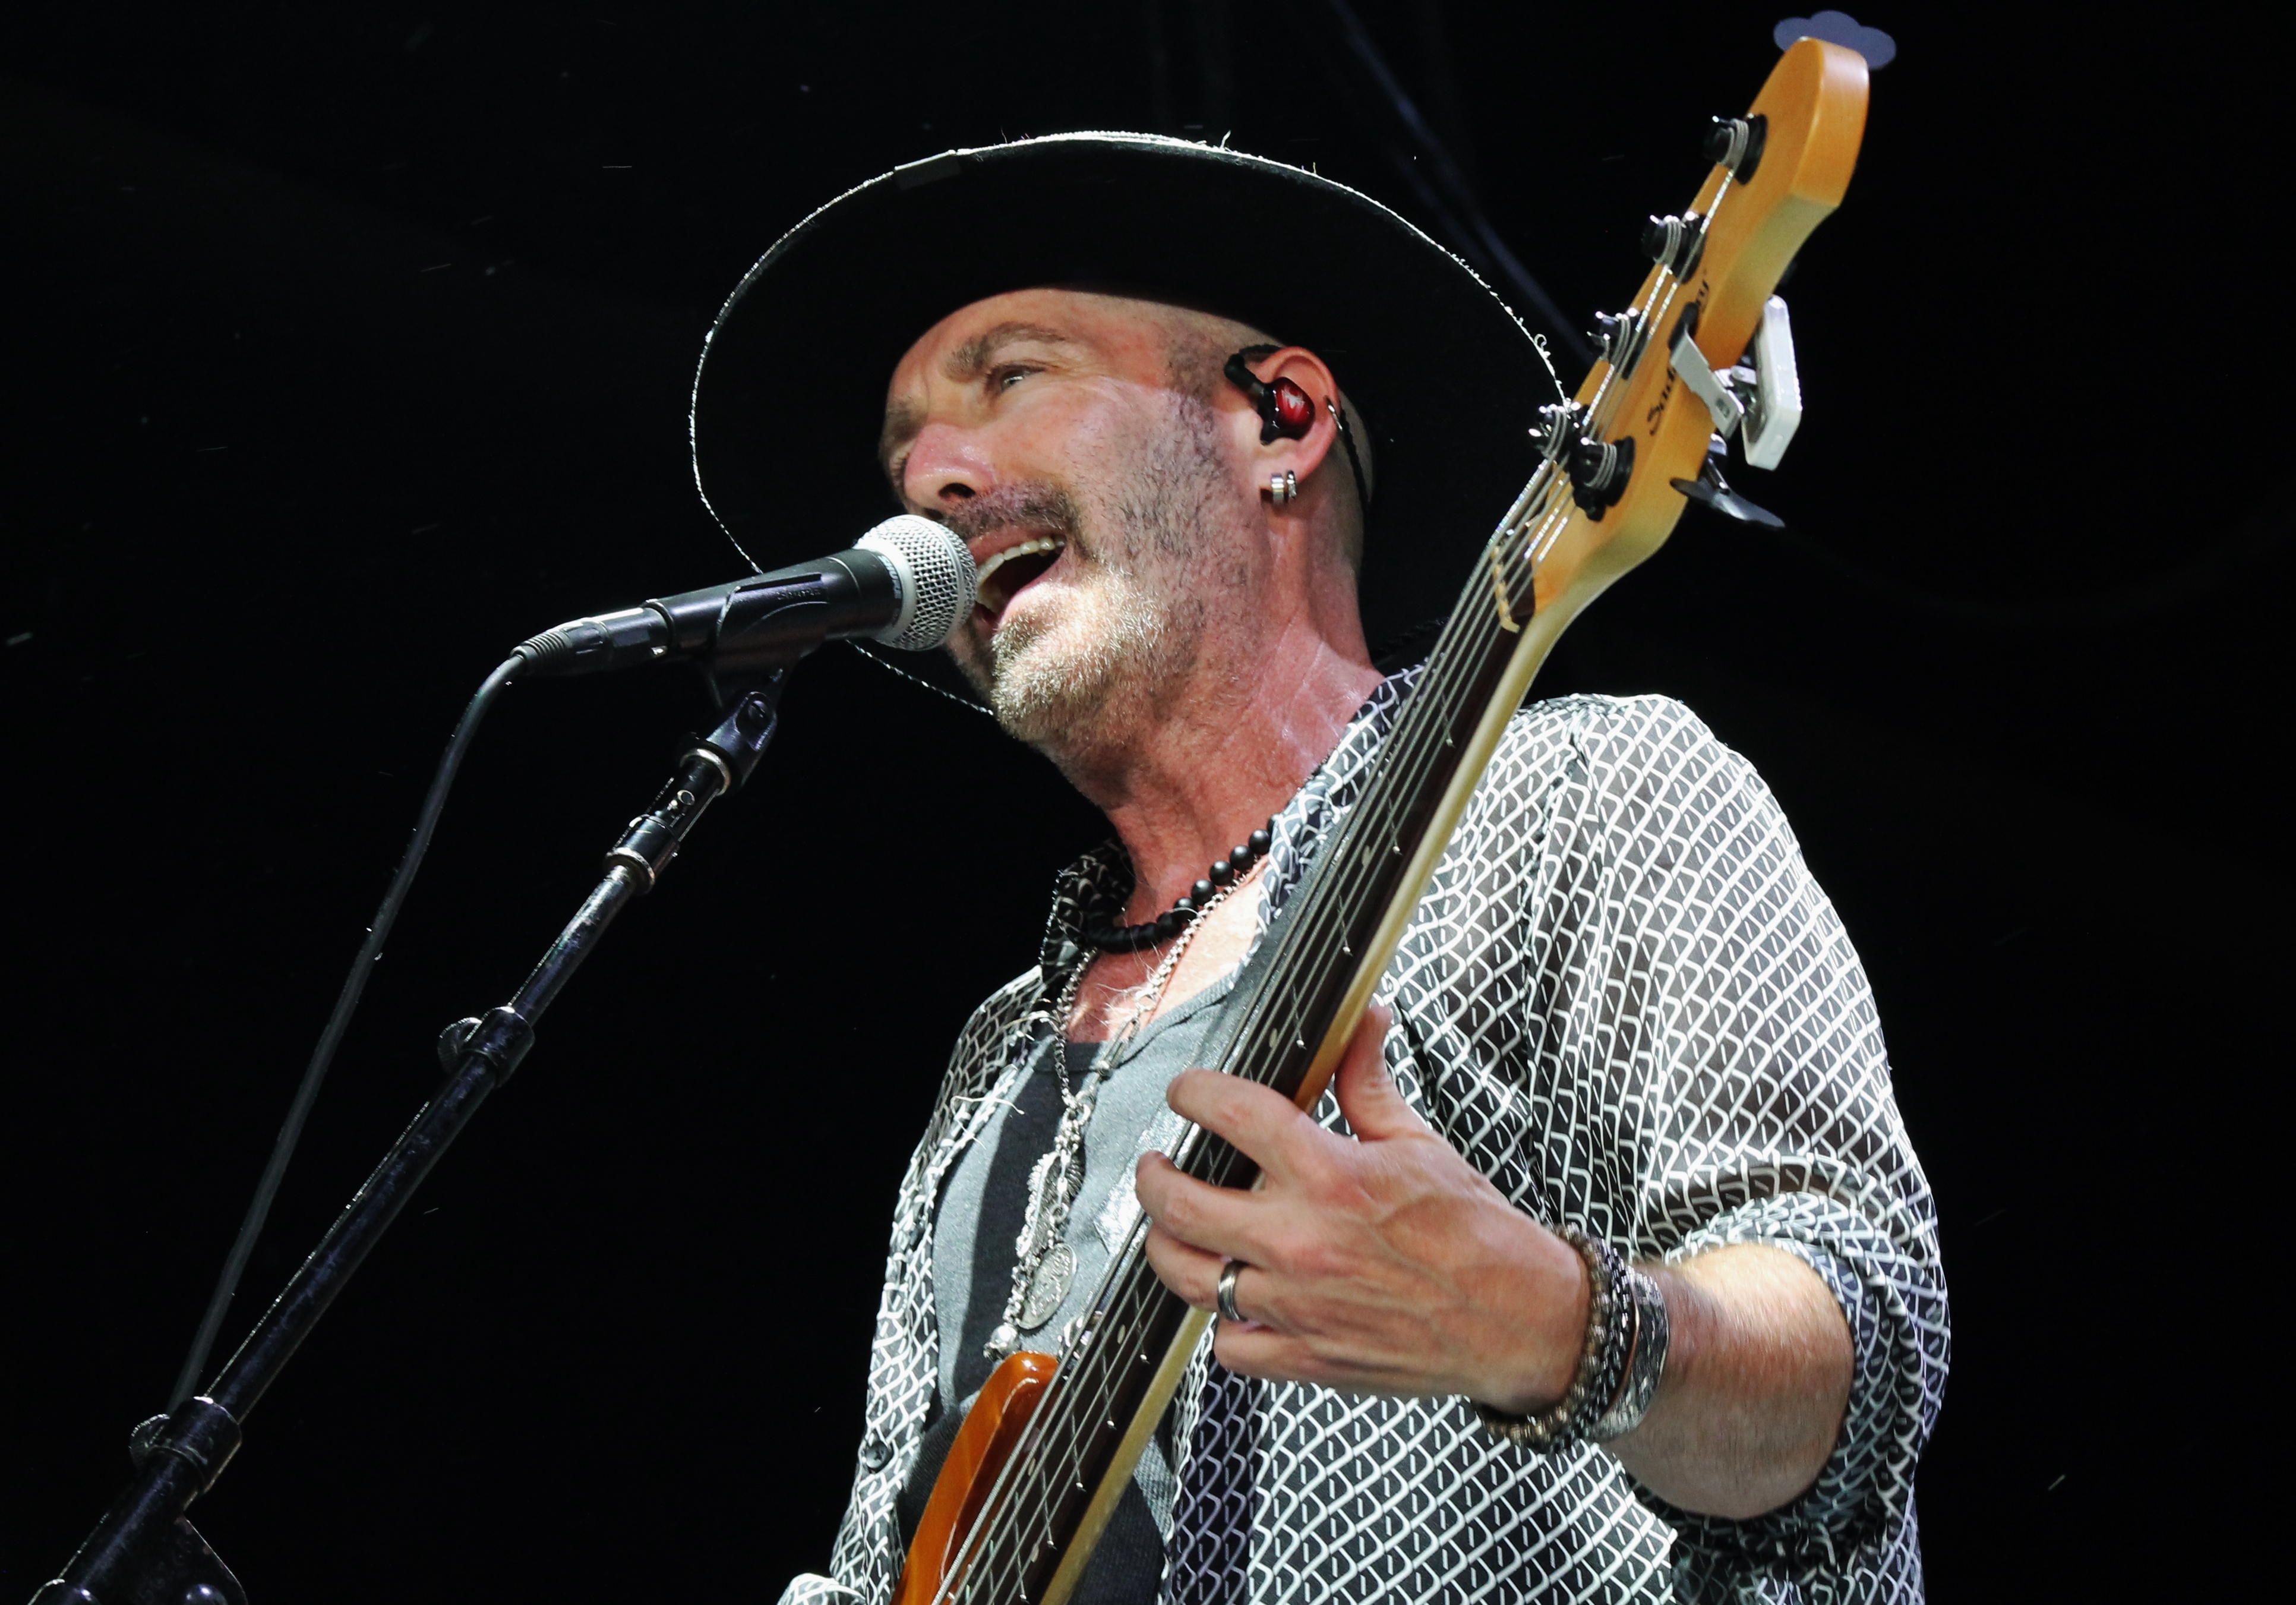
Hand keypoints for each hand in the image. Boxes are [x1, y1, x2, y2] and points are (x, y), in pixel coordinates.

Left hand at [1135, 1004, 1590, 1411]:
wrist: (1520, 1321)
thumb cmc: (1476, 1235)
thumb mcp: (1420, 1143)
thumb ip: (1369, 1082)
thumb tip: (1364, 1021)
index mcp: (1331, 1176)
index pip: (1232, 1114)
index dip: (1193, 1092)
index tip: (1186, 1092)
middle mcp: (1302, 1240)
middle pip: (1179, 1201)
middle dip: (1152, 1174)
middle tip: (1156, 1163)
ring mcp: (1296, 1305)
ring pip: (1188, 1275)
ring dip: (1168, 1245)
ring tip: (1173, 1227)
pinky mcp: (1305, 1358)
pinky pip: (1227, 1344)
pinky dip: (1225, 1321)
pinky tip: (1235, 1298)